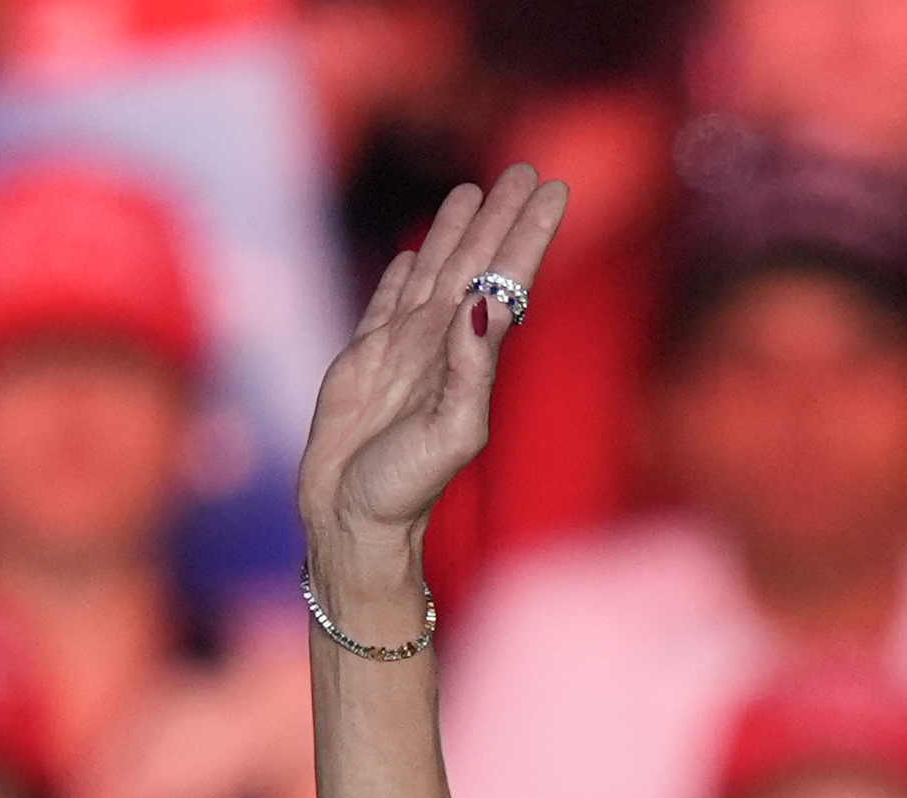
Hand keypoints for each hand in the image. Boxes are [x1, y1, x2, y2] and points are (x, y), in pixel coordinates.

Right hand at [296, 164, 570, 572]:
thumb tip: (482, 303)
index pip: (508, 281)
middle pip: (476, 264)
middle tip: (524, 168)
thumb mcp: (452, 433)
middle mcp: (443, 347)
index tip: (554, 189)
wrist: (352, 521)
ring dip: (455, 232)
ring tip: (474, 188)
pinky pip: (386, 304)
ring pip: (433, 272)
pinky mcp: (362, 362)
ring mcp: (402, 352)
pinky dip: (404, 275)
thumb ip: (470, 369)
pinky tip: (418, 253)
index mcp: (473, 359)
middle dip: (500, 216)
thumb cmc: (407, 489)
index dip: (529, 235)